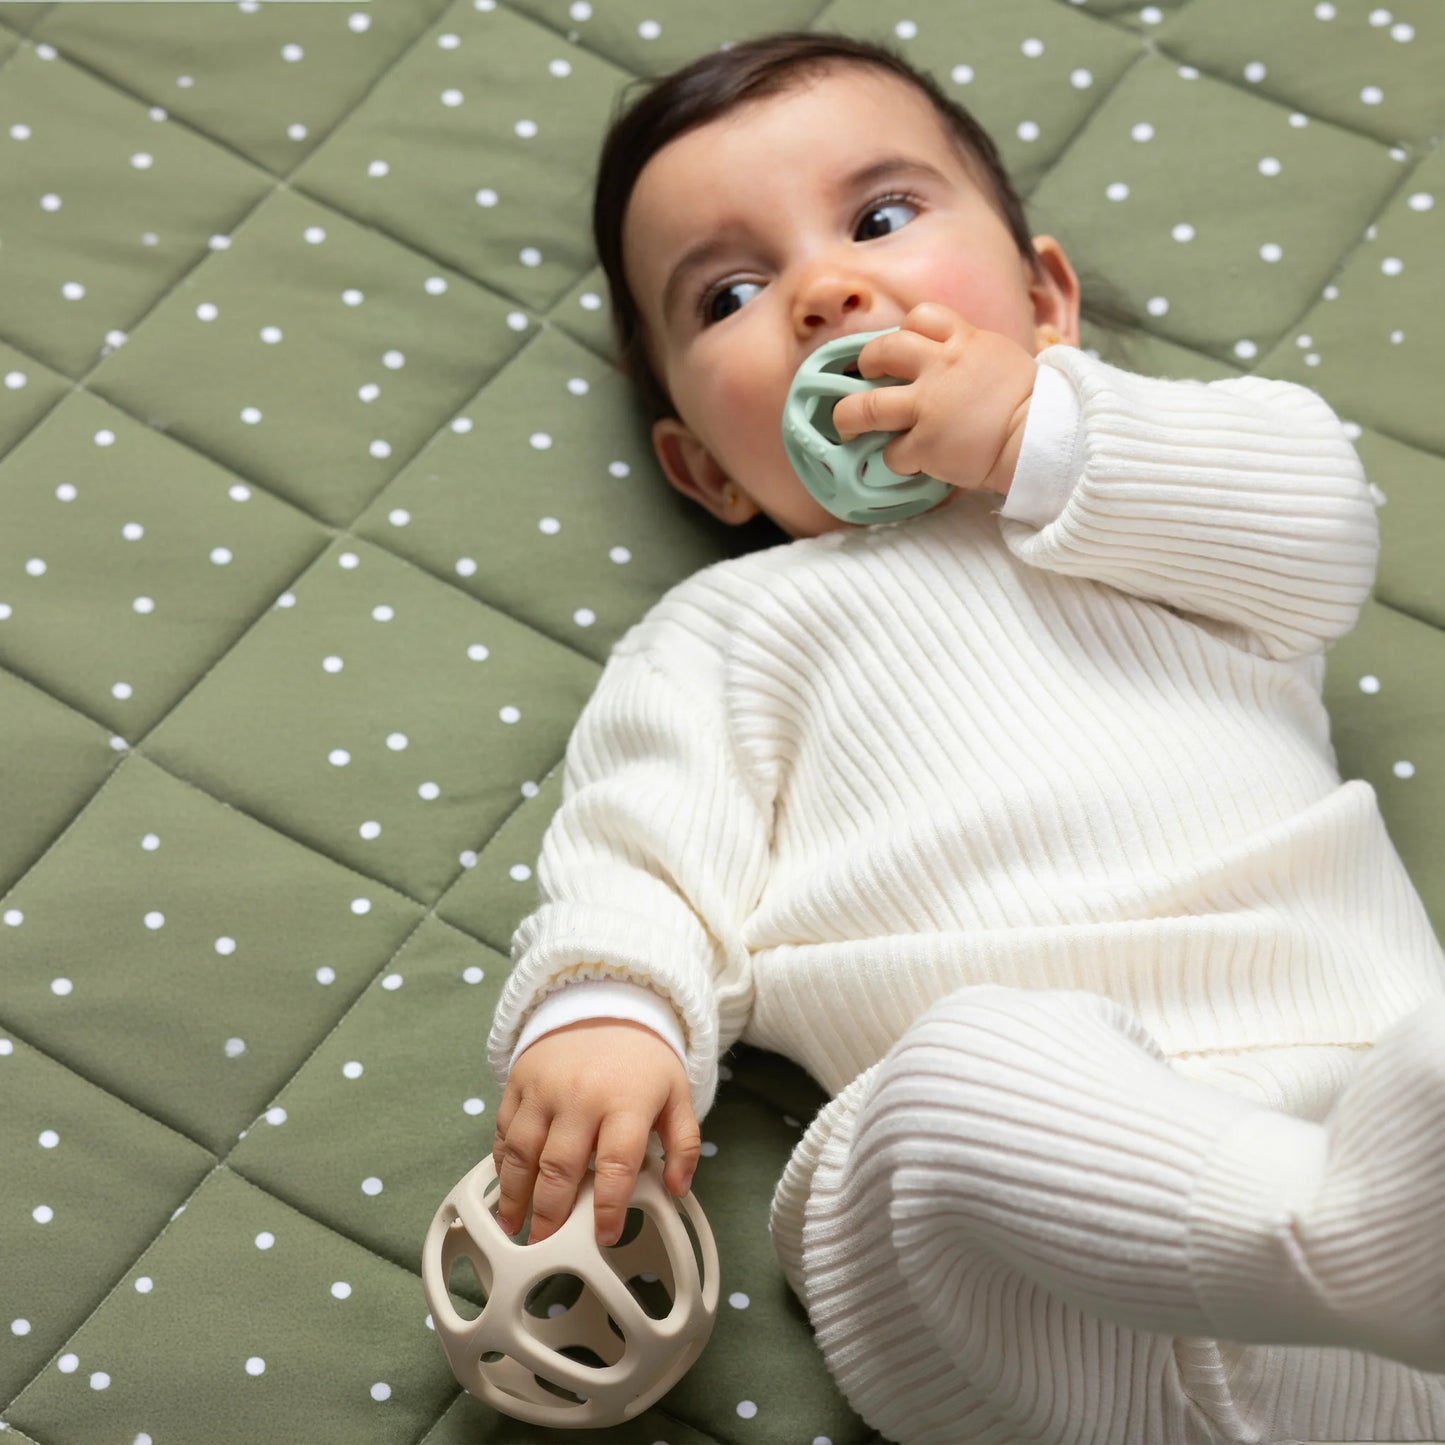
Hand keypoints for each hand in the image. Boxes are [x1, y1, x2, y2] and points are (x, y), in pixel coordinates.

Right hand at [491, 1017, 699, 1246]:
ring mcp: (545, 1088)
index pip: (616, 1164)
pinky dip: (501, 1161)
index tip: (603, 1236)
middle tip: (544, 1245)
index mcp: (626, 1102)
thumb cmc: (644, 1061)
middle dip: (550, 1214)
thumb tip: (677, 1190)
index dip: (607, 1206)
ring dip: (514, 1195)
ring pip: (522, 1152)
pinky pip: (504, 1128)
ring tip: (512, 1226)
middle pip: (559, 1167)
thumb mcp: (677, 1095)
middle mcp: (581, 1096)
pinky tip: (505, 1185)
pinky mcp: (520, 1080)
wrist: (608, 1002)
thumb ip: (684, 1144)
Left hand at [832, 303, 1039, 497]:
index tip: (903, 349)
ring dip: (849, 416)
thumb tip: (956, 362)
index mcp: (964, 342)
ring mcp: (928, 407)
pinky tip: (908, 462)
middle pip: (882, 351)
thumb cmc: (1032, 403)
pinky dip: (895, 459)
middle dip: (866, 363)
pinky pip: (892, 452)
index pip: (921, 317)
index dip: (905, 332)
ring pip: (865, 406)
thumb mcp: (1002, 359)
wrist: (1044, 438)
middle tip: (865, 378)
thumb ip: (972, 356)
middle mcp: (940, 368)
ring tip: (848, 425)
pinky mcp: (925, 445)